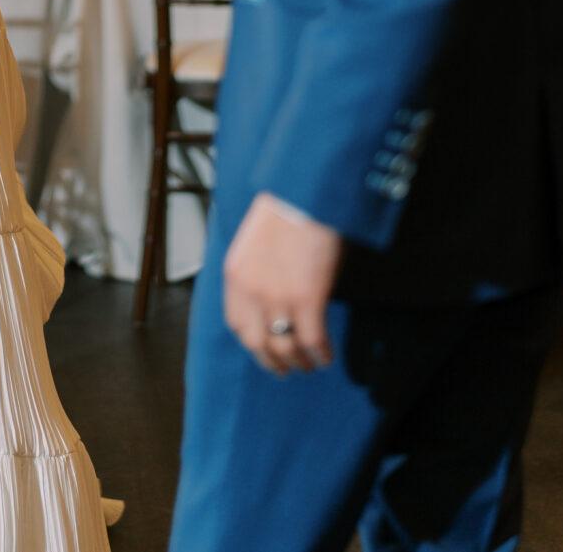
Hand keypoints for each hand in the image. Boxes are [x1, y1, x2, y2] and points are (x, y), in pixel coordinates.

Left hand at [223, 193, 341, 375]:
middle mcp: (251, 291)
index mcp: (235, 275)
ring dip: (299, 361)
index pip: (236, 323)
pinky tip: (327, 355)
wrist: (303, 193)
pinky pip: (312, 340)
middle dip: (273, 361)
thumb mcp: (257, 243)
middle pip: (257, 343)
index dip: (251, 341)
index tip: (264, 348)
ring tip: (310, 364)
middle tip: (287, 368)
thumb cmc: (286, 211)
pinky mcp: (306, 299)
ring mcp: (277, 297)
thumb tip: (276, 300)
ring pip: (285, 347)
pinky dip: (320, 353)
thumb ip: (259, 274)